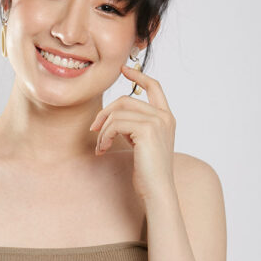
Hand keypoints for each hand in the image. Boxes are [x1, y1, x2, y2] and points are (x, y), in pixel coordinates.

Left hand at [89, 65, 175, 200]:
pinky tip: (103, 149)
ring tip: (101, 146)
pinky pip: (115, 124)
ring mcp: (157, 122)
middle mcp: (164, 117)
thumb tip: (113, 116)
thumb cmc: (148, 172)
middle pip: (126, 99)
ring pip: (118, 113)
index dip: (138, 76)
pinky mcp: (147, 130)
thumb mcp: (142, 143)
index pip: (154, 87)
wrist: (157, 191)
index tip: (123, 69)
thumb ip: (134, 126)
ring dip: (103, 130)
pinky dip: (104, 135)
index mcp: (166, 118)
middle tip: (94, 129)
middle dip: (105, 113)